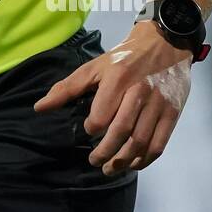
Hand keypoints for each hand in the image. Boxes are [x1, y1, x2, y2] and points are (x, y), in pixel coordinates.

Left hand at [33, 21, 193, 175]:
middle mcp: (139, 92)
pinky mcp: (173, 112)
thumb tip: (39, 108)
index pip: (101, 116)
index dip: (92, 128)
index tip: (89, 130)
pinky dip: (145, 159)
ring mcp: (159, 104)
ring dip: (124, 161)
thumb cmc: (124, 58)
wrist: (164, 44)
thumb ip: (67, 88)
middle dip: (105, 153)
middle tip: (94, 161)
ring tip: (111, 168)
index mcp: (117, 79)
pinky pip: (159, 143)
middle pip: (121, 132)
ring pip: (141, 142)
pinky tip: (133, 163)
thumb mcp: (94, 67)